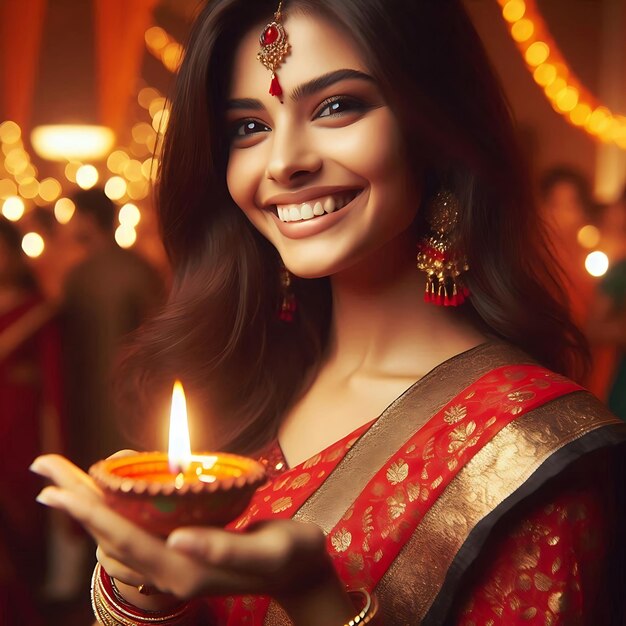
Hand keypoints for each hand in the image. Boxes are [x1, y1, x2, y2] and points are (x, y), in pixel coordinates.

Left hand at [31, 454, 353, 622]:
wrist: (298, 568)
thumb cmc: (288, 554)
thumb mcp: (268, 552)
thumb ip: (225, 550)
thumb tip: (178, 539)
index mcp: (185, 572)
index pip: (126, 540)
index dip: (90, 514)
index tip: (57, 489)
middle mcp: (169, 571)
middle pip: (109, 535)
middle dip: (76, 503)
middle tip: (43, 468)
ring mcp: (170, 562)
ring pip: (116, 534)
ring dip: (87, 505)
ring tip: (60, 479)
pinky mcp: (177, 551)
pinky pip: (132, 531)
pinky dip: (110, 510)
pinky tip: (103, 495)